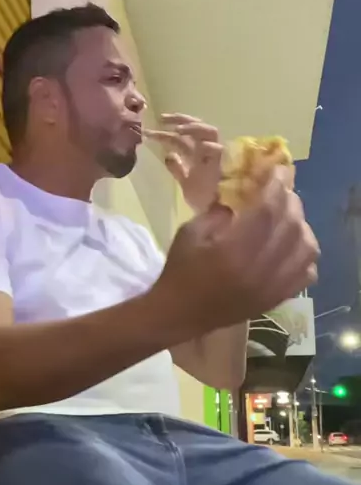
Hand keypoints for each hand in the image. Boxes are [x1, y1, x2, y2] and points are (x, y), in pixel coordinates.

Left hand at [145, 113, 222, 213]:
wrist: (214, 216)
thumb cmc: (203, 200)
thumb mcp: (186, 182)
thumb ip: (178, 169)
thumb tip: (168, 155)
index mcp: (199, 154)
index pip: (185, 134)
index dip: (170, 127)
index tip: (153, 126)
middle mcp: (208, 152)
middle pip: (198, 126)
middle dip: (181, 119)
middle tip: (162, 119)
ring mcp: (216, 157)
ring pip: (210, 132)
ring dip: (193, 127)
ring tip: (177, 129)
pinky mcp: (222, 166)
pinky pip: (218, 150)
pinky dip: (207, 145)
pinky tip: (193, 145)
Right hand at [151, 175, 318, 341]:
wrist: (178, 314)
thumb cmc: (180, 271)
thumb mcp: (191, 231)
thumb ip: (220, 211)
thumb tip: (246, 195)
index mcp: (232, 252)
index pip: (267, 211)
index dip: (276, 186)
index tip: (277, 169)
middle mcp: (258, 271)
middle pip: (291, 227)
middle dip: (290, 202)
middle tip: (281, 190)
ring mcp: (271, 288)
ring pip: (306, 250)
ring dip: (301, 227)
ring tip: (288, 218)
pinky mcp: (276, 299)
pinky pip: (306, 274)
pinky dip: (304, 255)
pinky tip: (292, 246)